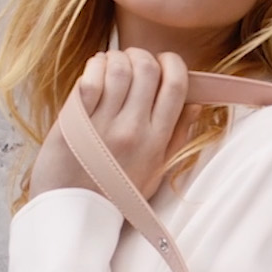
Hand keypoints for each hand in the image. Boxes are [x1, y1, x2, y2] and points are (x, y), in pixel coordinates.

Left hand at [29, 49, 194, 201]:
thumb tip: (196, 104)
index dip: (172, 64)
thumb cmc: (115, 195)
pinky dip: (93, 67)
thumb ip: (177, 137)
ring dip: (114, 58)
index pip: (176, 85)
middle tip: (131, 63)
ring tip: (109, 66)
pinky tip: (92, 72)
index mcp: (157, 141)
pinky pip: (90, 79)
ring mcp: (103, 126)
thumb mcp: (156, 172)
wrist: (74, 215)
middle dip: (140, 56)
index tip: (163, 63)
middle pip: (147, 68)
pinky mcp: (75, 123)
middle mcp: (134, 131)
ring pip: (118, 67)